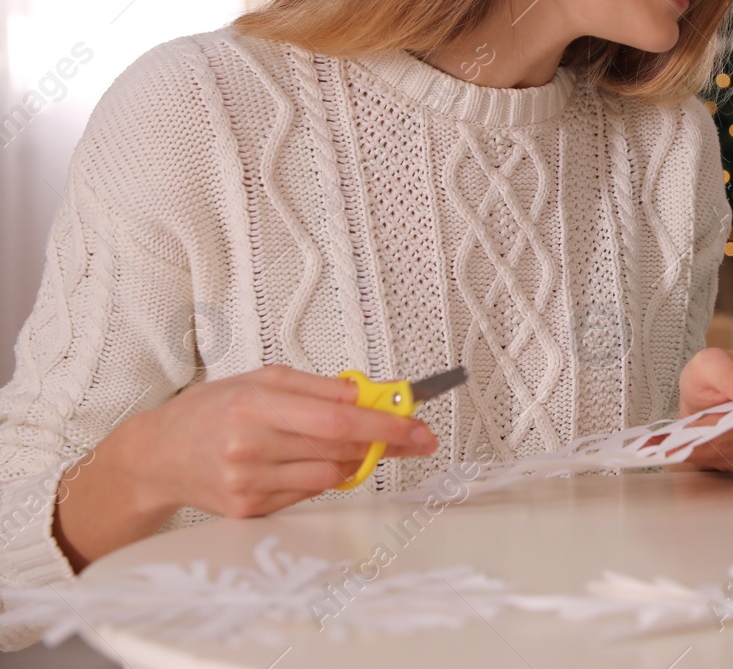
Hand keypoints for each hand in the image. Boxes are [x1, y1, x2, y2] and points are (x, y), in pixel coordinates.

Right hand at [53, 365, 440, 571]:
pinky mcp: (248, 511)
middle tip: (416, 435)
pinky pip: (306, 494)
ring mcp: (248, 484)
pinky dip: (320, 476)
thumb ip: (319, 388)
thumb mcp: (262, 379)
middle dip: (386, 443)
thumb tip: (369, 395)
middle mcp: (249, 448)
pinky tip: (307, 461)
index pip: (335, 420)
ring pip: (329, 476)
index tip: (415, 424)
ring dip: (353, 460)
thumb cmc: (210, 410)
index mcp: (254, 407)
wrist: (157, 454)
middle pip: (339, 450)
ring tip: (352, 444)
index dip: (381, 425)